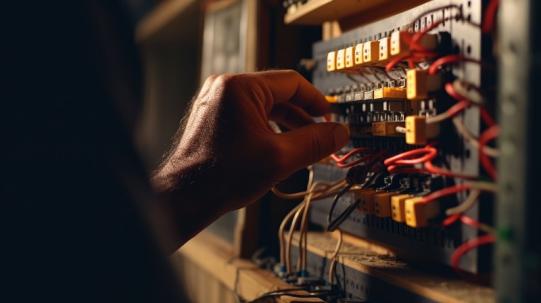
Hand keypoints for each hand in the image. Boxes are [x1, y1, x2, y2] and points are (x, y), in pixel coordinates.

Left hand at [152, 70, 348, 246]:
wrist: (185, 196)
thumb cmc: (222, 176)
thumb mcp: (280, 158)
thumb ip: (315, 142)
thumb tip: (340, 132)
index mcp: (240, 87)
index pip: (292, 82)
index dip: (316, 102)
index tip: (330, 118)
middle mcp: (225, 87)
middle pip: (278, 95)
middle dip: (301, 118)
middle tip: (319, 138)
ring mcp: (216, 101)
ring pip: (264, 107)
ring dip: (285, 126)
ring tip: (301, 149)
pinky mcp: (213, 116)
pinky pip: (249, 116)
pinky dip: (267, 130)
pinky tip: (277, 150)